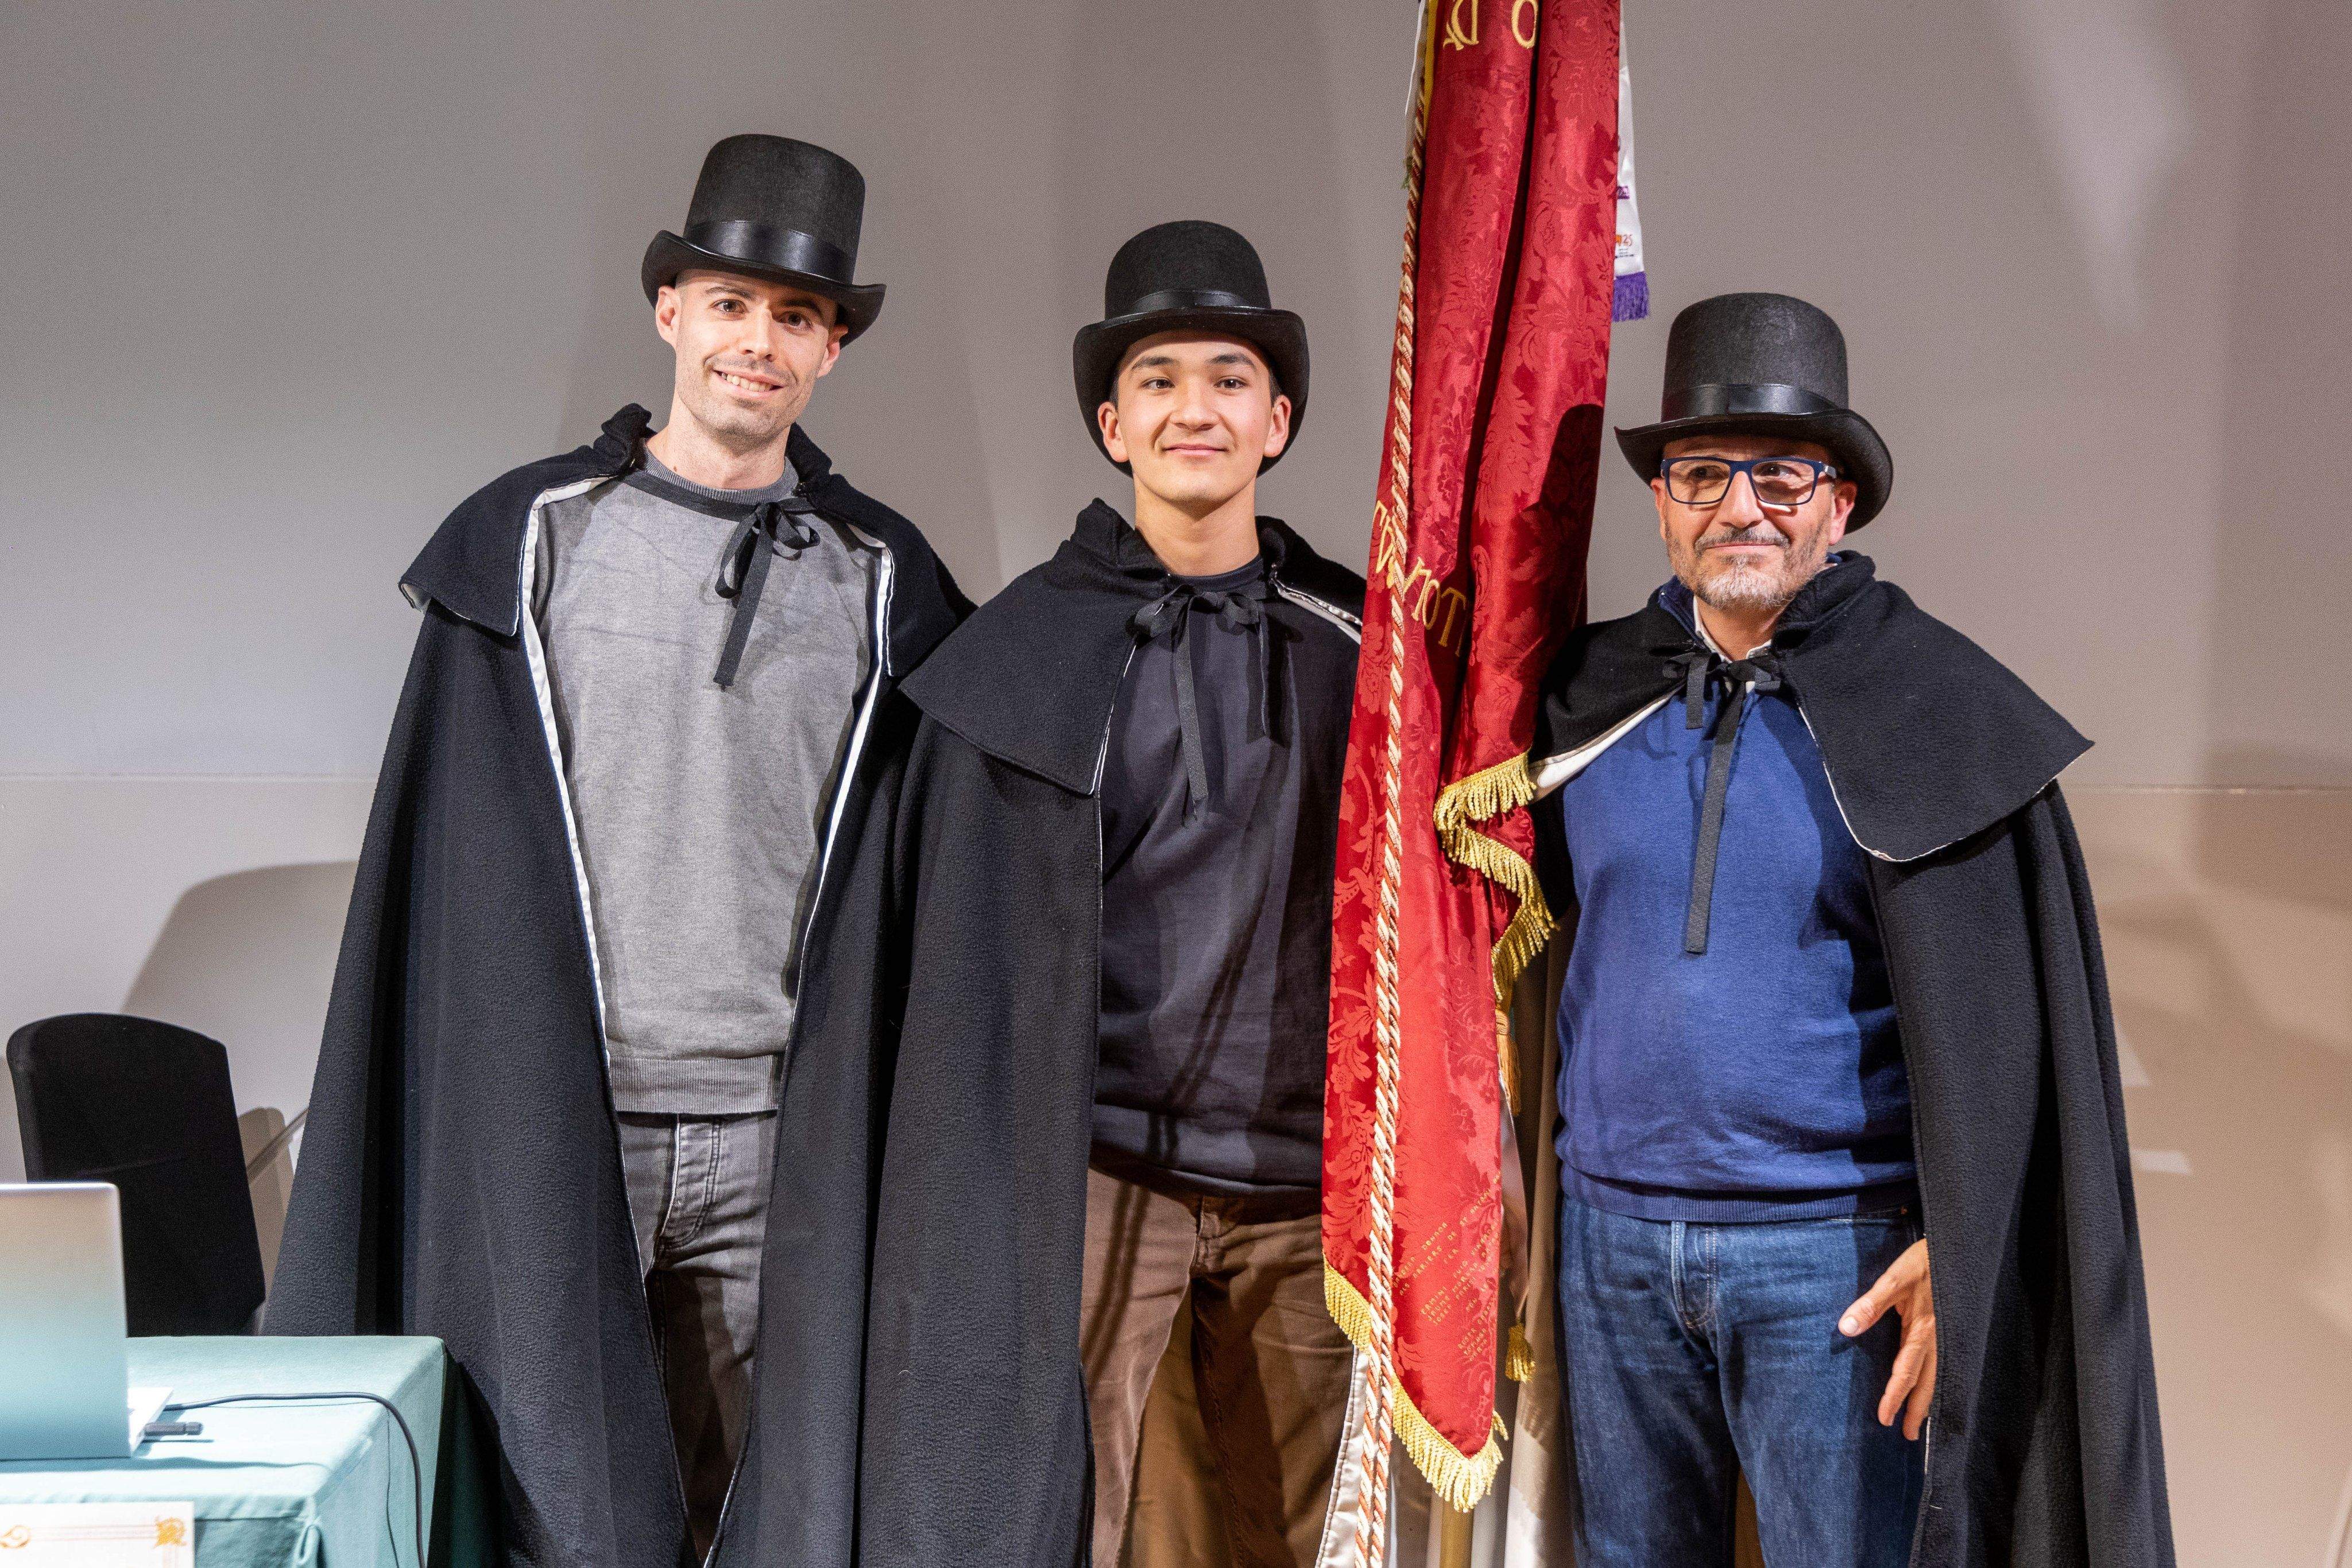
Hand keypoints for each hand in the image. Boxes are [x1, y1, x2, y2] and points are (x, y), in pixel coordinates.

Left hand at [1839, 1237, 1935, 1439]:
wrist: (1959, 1249)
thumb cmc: (1923, 1262)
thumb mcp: (1893, 1278)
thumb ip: (1870, 1304)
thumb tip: (1845, 1328)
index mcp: (1923, 1332)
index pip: (1905, 1373)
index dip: (1895, 1397)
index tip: (1885, 1419)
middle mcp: (1939, 1340)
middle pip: (1927, 1384)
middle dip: (1917, 1411)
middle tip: (1908, 1437)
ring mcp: (1949, 1337)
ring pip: (1939, 1377)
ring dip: (1929, 1400)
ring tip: (1921, 1423)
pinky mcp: (1953, 1331)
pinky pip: (1946, 1364)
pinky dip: (1939, 1382)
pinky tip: (1936, 1389)